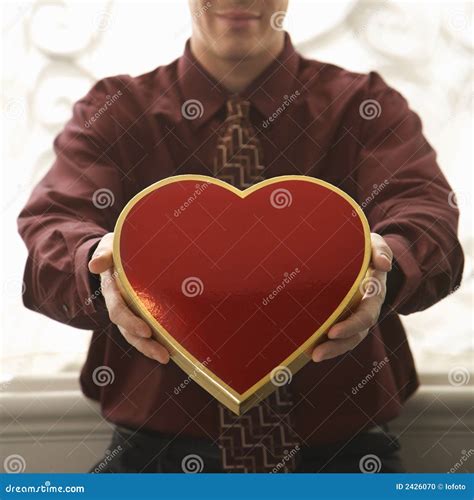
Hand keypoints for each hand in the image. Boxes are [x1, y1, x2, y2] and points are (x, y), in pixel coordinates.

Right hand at [88, 232, 169, 363]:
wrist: (117, 253)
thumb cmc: (116, 249)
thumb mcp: (109, 246)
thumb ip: (104, 253)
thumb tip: (95, 265)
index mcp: (111, 289)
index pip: (118, 310)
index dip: (130, 321)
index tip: (146, 331)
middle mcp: (118, 304)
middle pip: (128, 330)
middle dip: (144, 343)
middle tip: (163, 354)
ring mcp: (128, 311)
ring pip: (136, 335)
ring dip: (150, 348)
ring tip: (166, 358)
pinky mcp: (139, 313)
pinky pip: (144, 331)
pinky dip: (154, 341)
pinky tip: (170, 350)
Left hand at [311, 233, 392, 362]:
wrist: (363, 255)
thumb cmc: (365, 248)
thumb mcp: (375, 243)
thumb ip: (380, 250)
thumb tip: (384, 265)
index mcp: (374, 294)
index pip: (365, 315)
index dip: (351, 325)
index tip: (332, 332)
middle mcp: (365, 309)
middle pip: (355, 335)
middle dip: (337, 346)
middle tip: (316, 354)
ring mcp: (354, 315)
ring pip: (347, 340)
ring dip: (331, 350)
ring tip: (312, 356)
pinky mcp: (342, 316)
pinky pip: (337, 335)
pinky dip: (325, 343)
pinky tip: (306, 349)